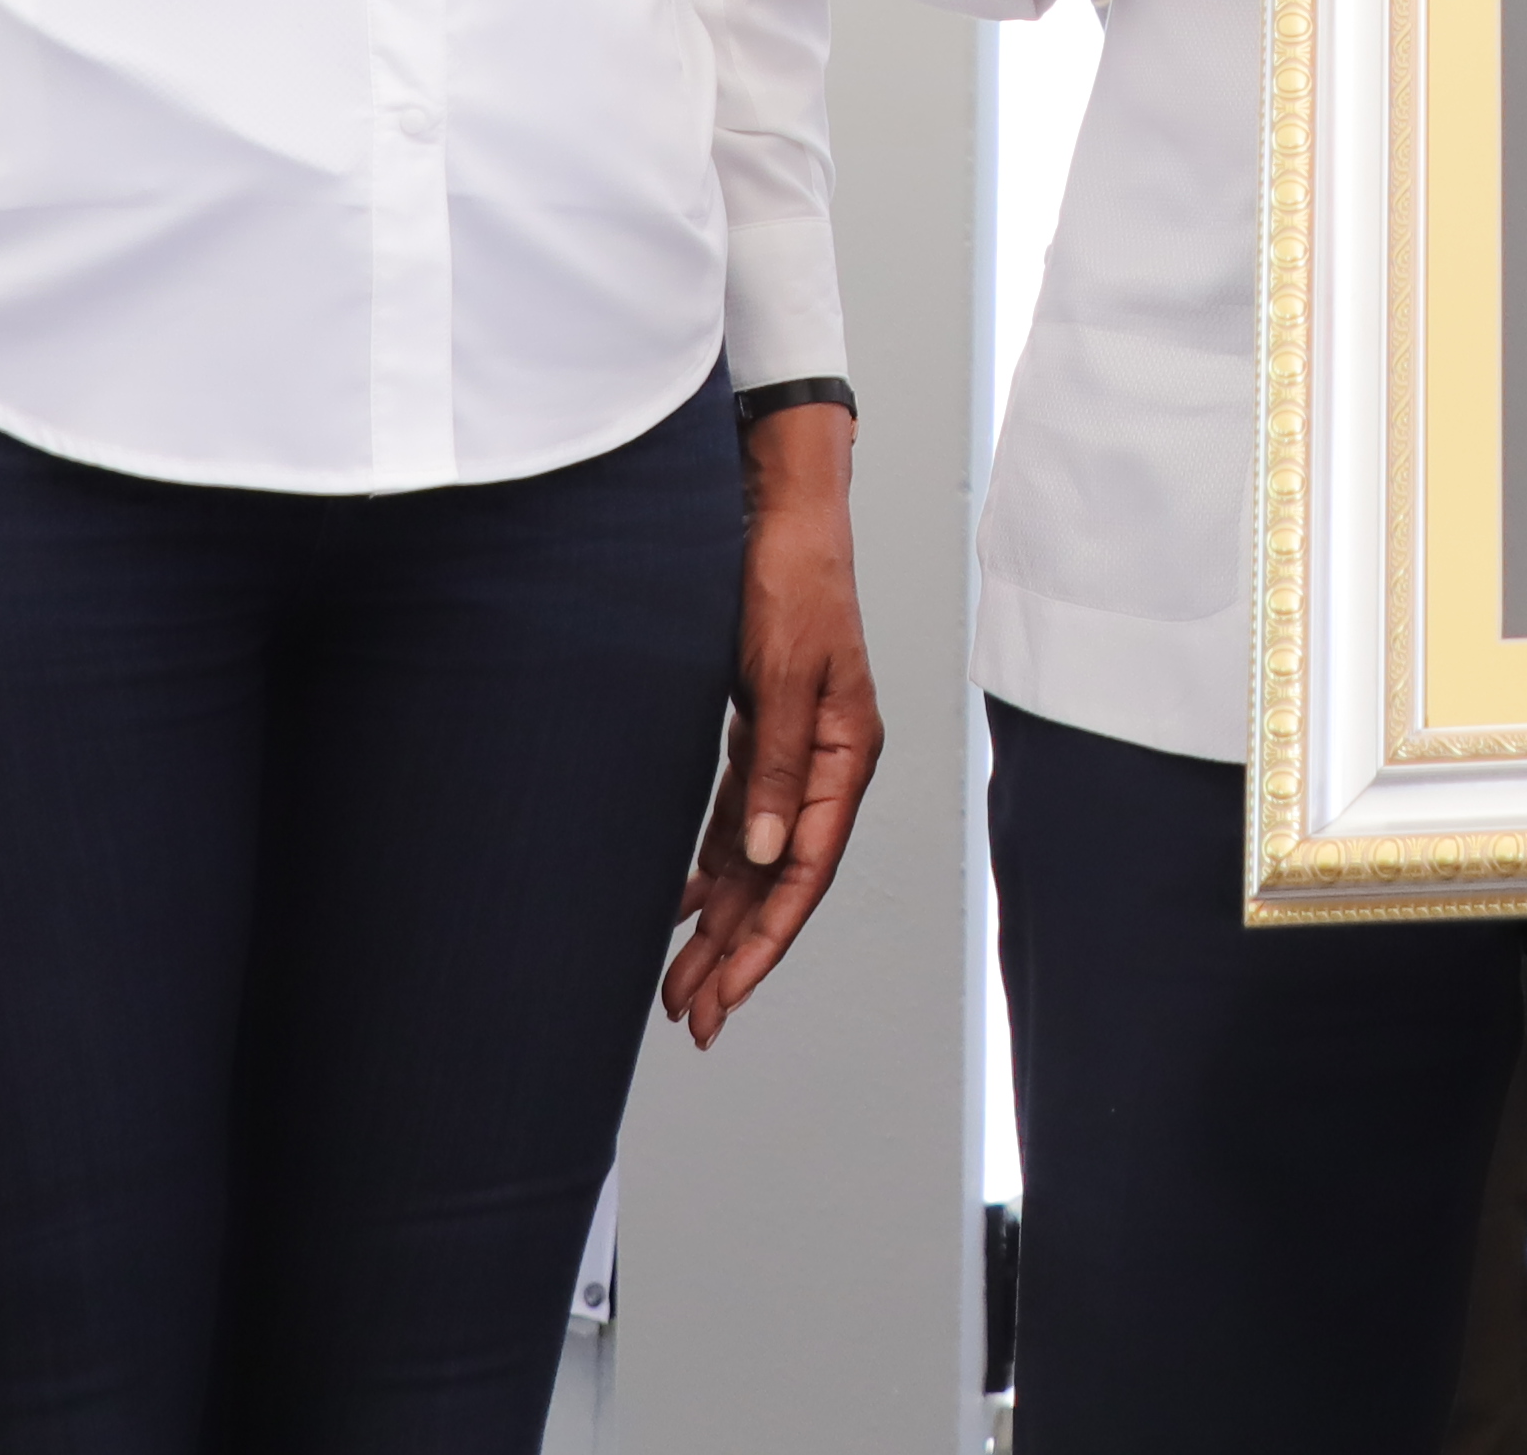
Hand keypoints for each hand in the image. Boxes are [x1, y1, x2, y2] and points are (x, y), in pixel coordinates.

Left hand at [664, 401, 884, 1045]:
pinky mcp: (760, 732)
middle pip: (779, 879)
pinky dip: (712, 865)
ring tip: (680, 982)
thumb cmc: (789, 577)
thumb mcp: (783, 671)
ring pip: (755, 857)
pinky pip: (738, 820)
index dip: (765, 942)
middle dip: (737, 954)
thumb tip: (762, 854)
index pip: (806, 871)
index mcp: (846, 753)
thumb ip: (777, 764)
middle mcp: (824, 762)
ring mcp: (793, 750)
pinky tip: (684, 900)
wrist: (775, 508)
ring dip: (721, 922)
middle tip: (689, 1018)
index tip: (722, 997)